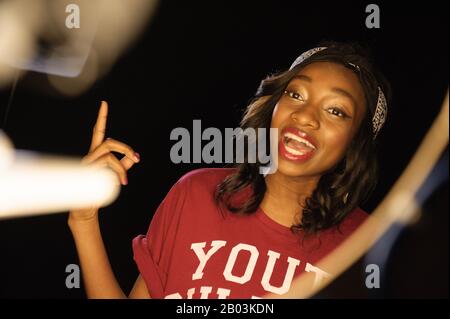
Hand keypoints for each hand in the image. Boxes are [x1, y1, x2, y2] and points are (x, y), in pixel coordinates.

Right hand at [69, 101, 139, 221]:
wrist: (85, 209)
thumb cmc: (97, 192)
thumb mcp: (116, 176)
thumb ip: (124, 165)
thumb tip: (134, 156)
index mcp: (96, 154)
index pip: (98, 132)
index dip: (101, 118)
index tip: (104, 103)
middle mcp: (89, 156)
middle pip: (107, 140)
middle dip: (124, 147)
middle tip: (136, 157)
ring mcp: (86, 162)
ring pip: (108, 152)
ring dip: (122, 166)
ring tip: (125, 181)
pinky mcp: (87, 170)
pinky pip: (106, 164)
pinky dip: (117, 172)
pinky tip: (119, 182)